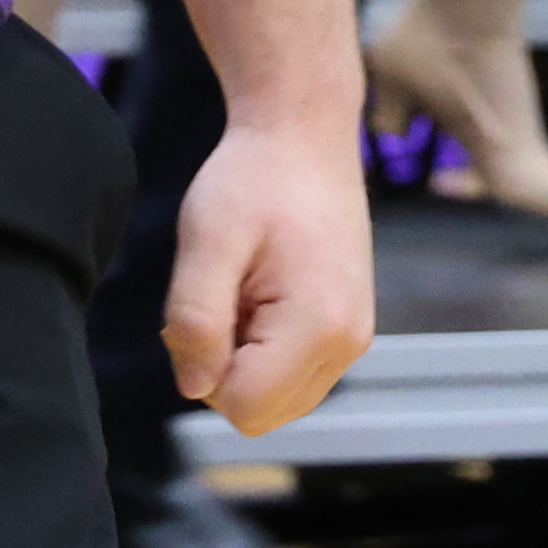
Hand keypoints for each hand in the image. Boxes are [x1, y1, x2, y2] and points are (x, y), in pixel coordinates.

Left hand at [165, 107, 375, 436]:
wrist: (303, 135)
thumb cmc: (253, 178)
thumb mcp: (207, 240)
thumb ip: (195, 320)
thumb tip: (194, 388)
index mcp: (319, 328)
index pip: (242, 406)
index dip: (204, 366)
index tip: (208, 301)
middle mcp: (348, 345)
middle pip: (261, 413)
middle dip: (224, 367)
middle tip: (223, 293)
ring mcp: (353, 339)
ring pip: (276, 399)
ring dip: (243, 358)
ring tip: (244, 289)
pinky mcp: (348, 330)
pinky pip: (292, 375)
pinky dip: (264, 349)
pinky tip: (260, 292)